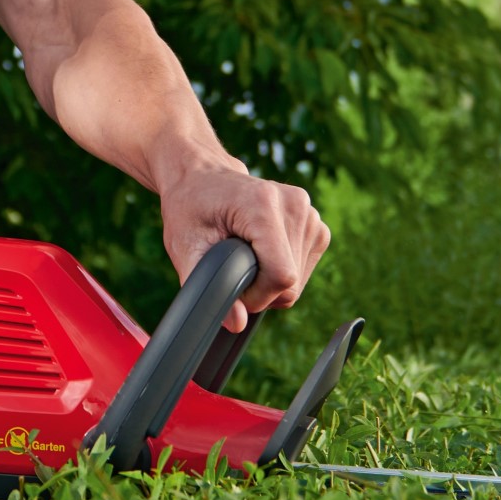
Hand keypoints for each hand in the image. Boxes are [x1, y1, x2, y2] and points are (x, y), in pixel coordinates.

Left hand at [158, 155, 329, 332]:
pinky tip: (260, 251)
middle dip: (261, 289)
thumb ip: (208, 287)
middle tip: (232, 267)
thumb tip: (237, 323)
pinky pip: (305, 267)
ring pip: (300, 279)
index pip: (282, 276)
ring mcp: (309, 211)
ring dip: (270, 280)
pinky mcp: (315, 222)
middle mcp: (295, 204)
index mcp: (264, 205)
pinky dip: (282, 270)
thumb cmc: (189, 207)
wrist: (202, 176)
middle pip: (291, 281)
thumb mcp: (185, 246)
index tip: (232, 284)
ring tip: (244, 255)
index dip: (256, 295)